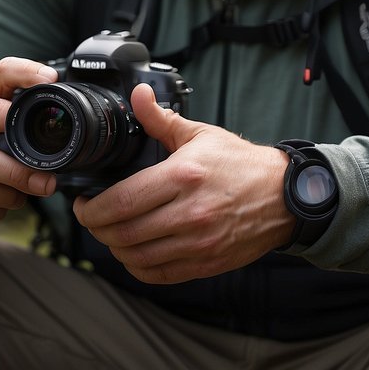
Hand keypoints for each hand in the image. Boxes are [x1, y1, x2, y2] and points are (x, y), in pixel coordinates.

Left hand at [72, 83, 294, 283]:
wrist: (285, 196)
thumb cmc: (241, 163)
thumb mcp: (200, 134)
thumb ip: (161, 119)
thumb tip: (137, 95)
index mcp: (183, 176)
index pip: (122, 201)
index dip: (91, 208)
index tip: (83, 203)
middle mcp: (190, 213)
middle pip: (123, 233)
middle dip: (96, 228)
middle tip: (92, 218)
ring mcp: (199, 242)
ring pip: (136, 257)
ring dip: (114, 248)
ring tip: (111, 233)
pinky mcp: (207, 263)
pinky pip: (159, 274)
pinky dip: (138, 267)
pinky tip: (134, 252)